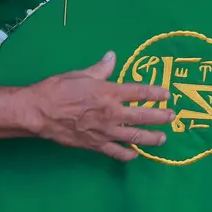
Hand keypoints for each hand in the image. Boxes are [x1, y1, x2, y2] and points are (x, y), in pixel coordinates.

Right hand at [23, 51, 173, 160]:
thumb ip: (101, 68)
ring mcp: (105, 132)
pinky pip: (116, 153)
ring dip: (151, 138)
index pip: (140, 92)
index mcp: (109, 92)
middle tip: (172, 117)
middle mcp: (112, 113)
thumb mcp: (80, 74)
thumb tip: (112, 56)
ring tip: (162, 139)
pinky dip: (128, 155)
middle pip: (143, 116)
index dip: (156, 93)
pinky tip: (135, 154)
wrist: (39, 112)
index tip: (167, 94)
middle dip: (161, 117)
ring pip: (135, 137)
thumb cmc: (58, 89)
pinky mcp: (96, 145)